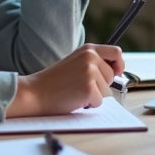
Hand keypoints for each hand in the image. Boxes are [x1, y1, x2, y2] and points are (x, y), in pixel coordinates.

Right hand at [5, 44, 125, 117]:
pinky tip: (74, 99)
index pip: (116, 52)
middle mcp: (91, 58)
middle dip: (100, 85)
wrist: (35, 92)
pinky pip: (99, 102)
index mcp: (88, 49)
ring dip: (94, 96)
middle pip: (112, 76)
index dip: (119, 64)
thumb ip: (93, 62)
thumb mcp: (75, 62)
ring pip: (106, 91)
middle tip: (79, 86)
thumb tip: (116, 71)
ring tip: (75, 91)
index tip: (116, 72)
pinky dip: (88, 105)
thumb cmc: (54, 81)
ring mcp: (90, 73)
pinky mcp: (89, 88)